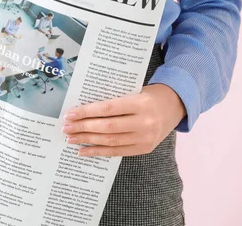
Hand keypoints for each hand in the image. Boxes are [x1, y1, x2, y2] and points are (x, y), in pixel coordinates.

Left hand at [62, 84, 186, 156]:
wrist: (176, 104)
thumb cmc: (148, 94)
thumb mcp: (133, 90)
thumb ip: (112, 100)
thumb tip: (82, 110)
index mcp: (140, 103)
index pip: (108, 109)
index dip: (86, 112)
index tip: (69, 114)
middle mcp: (144, 122)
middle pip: (107, 127)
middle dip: (83, 128)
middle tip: (65, 128)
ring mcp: (145, 137)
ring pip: (110, 141)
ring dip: (87, 141)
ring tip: (70, 138)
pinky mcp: (145, 148)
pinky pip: (117, 152)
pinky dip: (98, 152)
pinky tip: (83, 151)